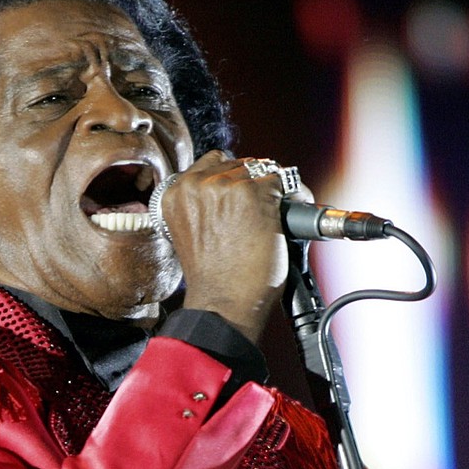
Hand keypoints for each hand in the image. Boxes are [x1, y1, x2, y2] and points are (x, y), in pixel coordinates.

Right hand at [162, 150, 311, 341]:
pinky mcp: (251, 193)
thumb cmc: (211, 277)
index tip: (242, 195)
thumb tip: (234, 187)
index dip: (232, 180)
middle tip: (263, 211)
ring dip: (275, 190)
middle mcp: (195, 184)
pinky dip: (294, 197)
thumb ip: (203, 205)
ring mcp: (223, 186)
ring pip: (261, 171)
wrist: (221, 303)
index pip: (212, 164)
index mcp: (174, 193)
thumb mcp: (193, 232)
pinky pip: (284, 181)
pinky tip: (291, 219)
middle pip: (238, 164)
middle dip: (254, 184)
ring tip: (277, 216)